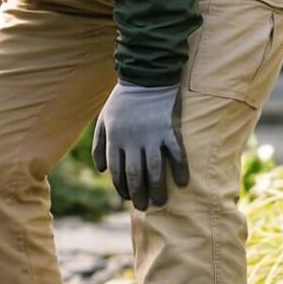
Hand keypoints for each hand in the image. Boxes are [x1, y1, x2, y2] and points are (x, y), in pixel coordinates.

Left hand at [92, 81, 188, 210]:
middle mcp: (132, 140)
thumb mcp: (103, 120)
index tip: (127, 198)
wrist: (145, 76)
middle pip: (135, 174)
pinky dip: (180, 169)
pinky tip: (183, 183)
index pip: (117, 171)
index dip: (122, 187)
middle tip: (145, 207)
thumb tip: (102, 171)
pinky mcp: (168, 129)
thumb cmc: (122, 100)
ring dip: (158, 188)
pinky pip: (176, 153)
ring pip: (155, 168)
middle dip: (139, 193)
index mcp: (115, 139)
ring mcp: (151, 135)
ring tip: (161, 202)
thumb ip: (99, 145)